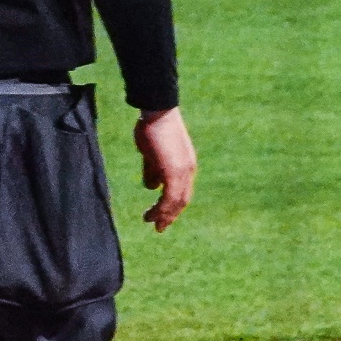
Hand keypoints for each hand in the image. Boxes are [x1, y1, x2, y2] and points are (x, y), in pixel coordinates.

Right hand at [134, 107, 196, 230]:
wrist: (158, 113)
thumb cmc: (153, 130)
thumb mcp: (152, 155)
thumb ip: (153, 170)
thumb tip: (152, 186)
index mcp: (186, 165)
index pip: (182, 191)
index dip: (173, 206)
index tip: (162, 217)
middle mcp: (188, 170)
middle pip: (182, 199)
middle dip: (170, 215)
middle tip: (159, 227)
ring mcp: (183, 170)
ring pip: (176, 200)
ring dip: (164, 214)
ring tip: (151, 223)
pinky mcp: (175, 170)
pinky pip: (170, 196)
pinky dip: (162, 208)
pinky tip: (153, 215)